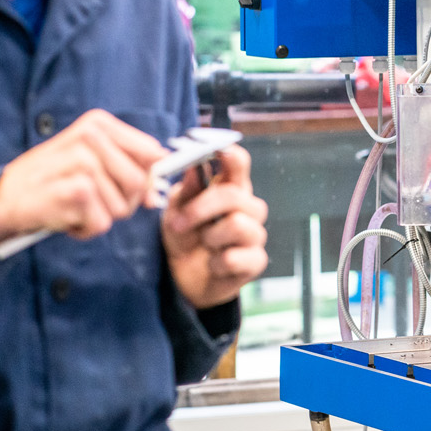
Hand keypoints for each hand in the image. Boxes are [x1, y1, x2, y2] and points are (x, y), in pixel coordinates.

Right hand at [0, 109, 165, 244]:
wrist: (4, 198)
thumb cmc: (52, 181)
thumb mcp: (90, 162)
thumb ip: (128, 170)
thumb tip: (158, 192)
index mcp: (99, 124)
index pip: (152, 152)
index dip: (149, 177)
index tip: (136, 190)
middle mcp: (92, 137)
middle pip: (141, 183)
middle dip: (122, 203)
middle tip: (92, 202)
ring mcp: (84, 162)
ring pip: (122, 208)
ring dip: (99, 218)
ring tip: (74, 206)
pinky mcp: (77, 190)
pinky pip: (102, 223)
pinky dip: (84, 229)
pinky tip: (65, 217)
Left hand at [161, 144, 268, 308]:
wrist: (183, 279)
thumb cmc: (184, 237)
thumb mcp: (175, 212)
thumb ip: (186, 192)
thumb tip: (193, 170)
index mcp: (230, 188)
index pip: (238, 164)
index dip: (230, 155)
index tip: (217, 151)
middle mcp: (248, 208)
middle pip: (236, 195)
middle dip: (202, 208)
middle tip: (178, 223)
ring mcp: (254, 235)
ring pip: (238, 225)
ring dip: (210, 237)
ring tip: (203, 245)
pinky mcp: (255, 261)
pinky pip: (236, 257)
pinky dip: (216, 263)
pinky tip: (213, 265)